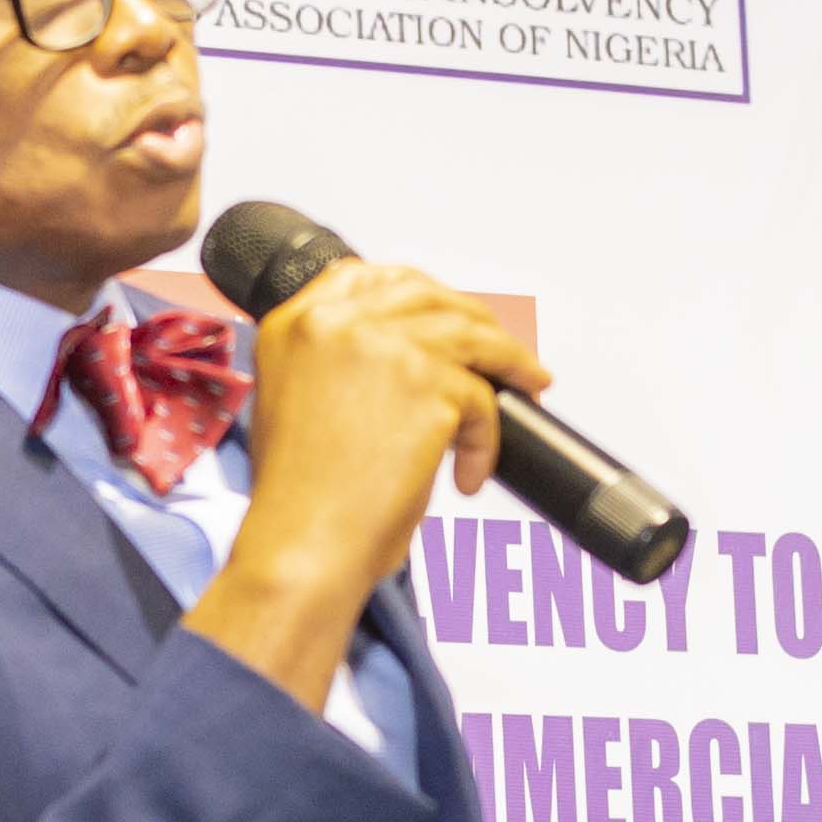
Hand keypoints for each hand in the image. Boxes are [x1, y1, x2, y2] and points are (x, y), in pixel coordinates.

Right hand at [182, 262, 550, 711]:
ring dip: (509, 362)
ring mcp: (384, 347)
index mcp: (296, 325)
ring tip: (528, 385)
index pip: (367, 277)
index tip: (445, 311)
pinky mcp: (429, 384)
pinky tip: (470, 470)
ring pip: (470, 336)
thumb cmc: (298, 497)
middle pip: (427, 296)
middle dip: (473, 321)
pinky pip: (482, 400)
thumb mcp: (293, 402)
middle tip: (501, 352)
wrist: (303, 543)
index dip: (416, 291)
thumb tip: (402, 354)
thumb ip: (334, 362)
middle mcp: (335, 324)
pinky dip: (486, 439)